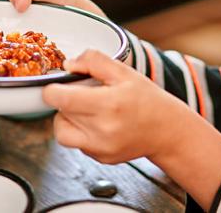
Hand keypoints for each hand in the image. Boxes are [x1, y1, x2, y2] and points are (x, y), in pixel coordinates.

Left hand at [42, 49, 193, 163]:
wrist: (167, 131)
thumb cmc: (147, 99)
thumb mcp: (124, 72)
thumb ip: (94, 61)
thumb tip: (68, 64)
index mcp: (107, 104)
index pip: (60, 99)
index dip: (53, 89)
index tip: (60, 84)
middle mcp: (101, 130)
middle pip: (59, 113)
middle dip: (65, 101)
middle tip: (84, 94)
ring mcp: (100, 148)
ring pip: (61, 132)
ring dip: (67, 118)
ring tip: (88, 110)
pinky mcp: (100, 158)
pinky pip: (76, 143)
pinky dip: (80, 132)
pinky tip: (98, 123)